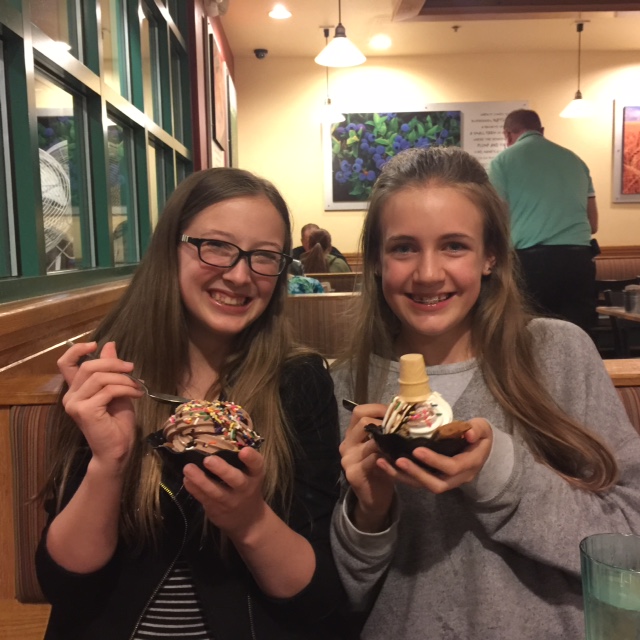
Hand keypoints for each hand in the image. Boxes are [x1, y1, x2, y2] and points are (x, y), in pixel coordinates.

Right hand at [59, 341, 143, 469]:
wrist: (118, 448)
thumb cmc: (117, 422)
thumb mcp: (117, 388)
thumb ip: (110, 369)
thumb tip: (110, 345)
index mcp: (76, 389)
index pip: (66, 363)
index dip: (77, 350)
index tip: (95, 344)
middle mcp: (70, 396)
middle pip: (88, 367)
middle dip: (113, 363)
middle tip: (132, 368)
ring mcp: (75, 404)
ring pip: (100, 377)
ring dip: (123, 379)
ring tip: (137, 386)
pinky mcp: (84, 411)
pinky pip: (108, 390)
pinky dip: (126, 388)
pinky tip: (137, 394)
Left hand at [183, 447, 268, 539]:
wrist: (248, 520)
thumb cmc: (247, 487)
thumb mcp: (250, 474)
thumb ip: (239, 461)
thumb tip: (216, 436)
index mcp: (255, 475)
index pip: (257, 465)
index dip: (251, 458)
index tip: (243, 450)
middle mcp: (245, 488)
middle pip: (235, 480)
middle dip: (222, 470)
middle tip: (208, 460)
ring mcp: (230, 500)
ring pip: (215, 491)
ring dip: (200, 480)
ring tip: (188, 468)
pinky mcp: (216, 509)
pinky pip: (204, 498)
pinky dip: (194, 489)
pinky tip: (186, 479)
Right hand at [340, 403, 395, 531]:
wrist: (374, 498)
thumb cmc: (382, 468)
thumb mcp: (381, 447)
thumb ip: (384, 432)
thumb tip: (404, 414)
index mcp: (351, 434)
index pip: (359, 412)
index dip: (377, 408)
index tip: (396, 412)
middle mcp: (346, 444)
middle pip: (363, 422)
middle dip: (386, 423)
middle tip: (403, 428)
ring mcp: (348, 459)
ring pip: (371, 442)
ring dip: (390, 442)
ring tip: (403, 442)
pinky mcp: (353, 473)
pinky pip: (373, 460)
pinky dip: (387, 458)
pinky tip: (397, 459)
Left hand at [376, 418, 492, 493]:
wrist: (479, 450)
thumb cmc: (478, 436)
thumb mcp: (483, 429)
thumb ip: (477, 429)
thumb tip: (468, 433)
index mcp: (469, 465)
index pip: (452, 467)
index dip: (434, 460)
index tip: (416, 450)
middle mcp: (457, 478)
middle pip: (436, 484)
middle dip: (416, 474)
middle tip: (398, 460)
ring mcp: (445, 481)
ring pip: (422, 486)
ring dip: (402, 476)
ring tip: (382, 463)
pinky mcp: (433, 479)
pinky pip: (416, 482)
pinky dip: (399, 475)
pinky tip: (383, 464)